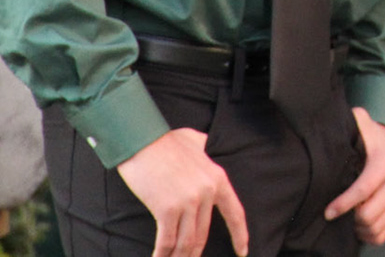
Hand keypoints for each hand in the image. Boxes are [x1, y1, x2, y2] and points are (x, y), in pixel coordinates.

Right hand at [117, 128, 248, 256]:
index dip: (240, 235)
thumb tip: (205, 146)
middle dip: (195, 253)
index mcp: (217, 178)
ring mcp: (188, 201)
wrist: (142, 139)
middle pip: (203, 234)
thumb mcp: (195, 140)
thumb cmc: (165, 141)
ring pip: (186, 242)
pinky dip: (162, 256)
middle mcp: (207, 192)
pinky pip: (166, 242)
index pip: (235, 213)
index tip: (243, 252)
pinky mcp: (167, 209)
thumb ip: (204, 148)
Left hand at [325, 108, 384, 243]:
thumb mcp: (358, 123)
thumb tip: (327, 122)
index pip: (364, 189)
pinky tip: (356, 226)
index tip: (328, 211)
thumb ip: (349, 122)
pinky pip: (383, 233)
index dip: (344, 204)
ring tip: (345, 219)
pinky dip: (368, 234)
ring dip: (357, 228)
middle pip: (370, 214)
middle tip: (335, 214)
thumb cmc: (368, 135)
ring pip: (376, 227)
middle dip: (349, 219)